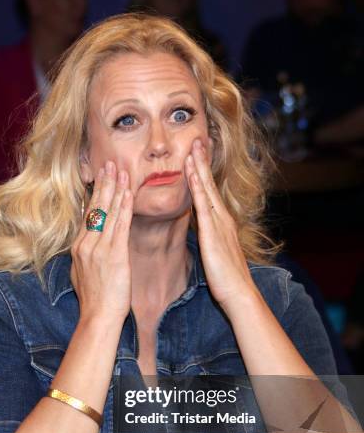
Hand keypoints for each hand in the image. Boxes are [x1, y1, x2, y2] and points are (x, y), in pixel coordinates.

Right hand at [70, 160, 133, 322]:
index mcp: (79, 248)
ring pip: (108, 212)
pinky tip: (129, 193)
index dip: (95, 195)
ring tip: (121, 170)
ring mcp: (99, 249)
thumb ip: (84, 258)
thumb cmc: (94, 302)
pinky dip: (125, 207)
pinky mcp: (115, 255)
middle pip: (95, 207)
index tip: (99, 178)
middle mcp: (86, 244)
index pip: (88, 215)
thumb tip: (85, 249)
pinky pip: (121, 225)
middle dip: (103, 184)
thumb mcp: (82, 275)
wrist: (98, 318)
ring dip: (116, 189)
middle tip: (109, 163)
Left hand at [184, 139, 259, 314]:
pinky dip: (198, 187)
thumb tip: (204, 236)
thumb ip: (211, 242)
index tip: (198, 155)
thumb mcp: (217, 256)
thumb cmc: (227, 280)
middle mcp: (222, 219)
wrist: (239, 294)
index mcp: (221, 224)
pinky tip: (192, 172)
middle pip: (210, 185)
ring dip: (200, 167)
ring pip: (207, 189)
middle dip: (203, 161)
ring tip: (194, 146)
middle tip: (197, 139)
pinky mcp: (213, 232)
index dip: (204, 174)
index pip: (210, 193)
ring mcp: (219, 224)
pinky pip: (203, 205)